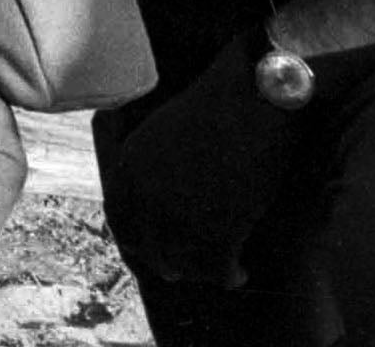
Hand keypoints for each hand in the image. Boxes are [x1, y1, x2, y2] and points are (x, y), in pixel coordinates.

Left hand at [101, 34, 302, 287]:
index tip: (157, 250)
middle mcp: (143, 198)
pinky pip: (217, 271)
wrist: (253, 100)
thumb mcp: (165, 135)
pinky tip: (240, 273)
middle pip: (148, 250)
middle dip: (168, 260)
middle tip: (190, 267)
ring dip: (200, 270)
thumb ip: (152, 169)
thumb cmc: (217, 108)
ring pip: (182, 266)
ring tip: (220, 271)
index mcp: (127, 169)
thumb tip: (162, 197)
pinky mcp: (215, 233)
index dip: (140, 240)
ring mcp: (176, 219)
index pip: (120, 222)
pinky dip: (230, 275)